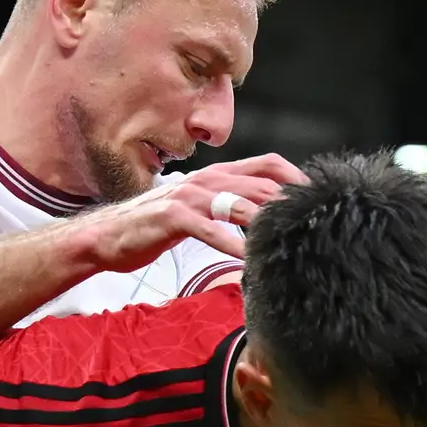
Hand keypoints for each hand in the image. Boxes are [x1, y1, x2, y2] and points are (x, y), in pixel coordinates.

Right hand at [65, 155, 308, 271]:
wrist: (107, 236)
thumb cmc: (155, 227)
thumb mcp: (199, 210)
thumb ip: (228, 207)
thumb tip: (264, 218)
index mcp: (217, 175)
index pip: (269, 163)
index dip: (297, 178)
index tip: (319, 201)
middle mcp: (208, 179)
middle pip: (263, 184)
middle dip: (291, 206)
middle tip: (316, 228)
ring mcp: (191, 196)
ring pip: (242, 204)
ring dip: (269, 225)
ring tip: (293, 244)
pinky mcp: (174, 217)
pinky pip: (212, 230)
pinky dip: (234, 246)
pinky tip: (250, 262)